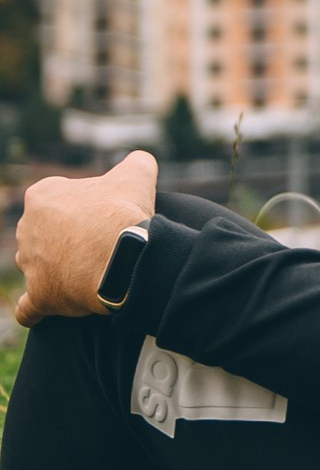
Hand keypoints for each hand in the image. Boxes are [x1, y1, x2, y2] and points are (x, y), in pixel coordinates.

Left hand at [13, 151, 156, 327]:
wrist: (124, 257)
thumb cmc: (124, 213)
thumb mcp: (135, 176)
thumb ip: (136, 162)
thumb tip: (141, 160)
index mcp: (42, 196)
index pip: (55, 199)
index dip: (80, 207)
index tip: (100, 215)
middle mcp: (27, 229)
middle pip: (43, 234)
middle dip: (65, 240)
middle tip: (97, 244)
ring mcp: (30, 264)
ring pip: (36, 267)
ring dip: (55, 270)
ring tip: (87, 274)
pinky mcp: (38, 295)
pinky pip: (28, 308)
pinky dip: (35, 309)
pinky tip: (50, 307)